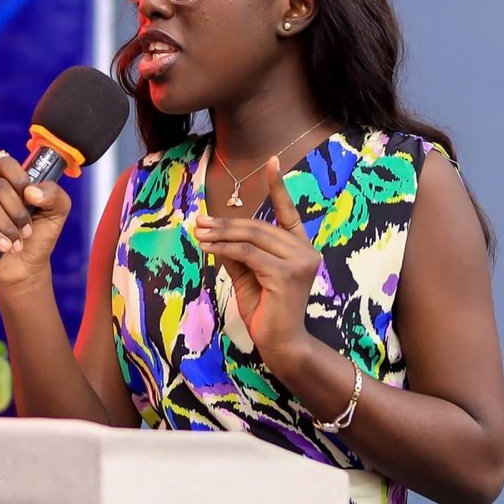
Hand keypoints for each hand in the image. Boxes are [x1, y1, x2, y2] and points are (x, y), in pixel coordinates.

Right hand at [0, 154, 70, 291]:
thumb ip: (53, 194)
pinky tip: (4, 247)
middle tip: (27, 230)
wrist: (26, 267)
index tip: (32, 201)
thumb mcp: (57, 210)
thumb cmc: (38, 235)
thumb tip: (31, 192)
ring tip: (17, 242)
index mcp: (2, 178)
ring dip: (6, 226)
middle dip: (17, 212)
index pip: (3, 163)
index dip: (20, 181)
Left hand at [192, 156, 321, 367]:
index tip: (274, 161)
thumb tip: (212, 233)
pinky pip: (248, 254)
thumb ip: (236, 253)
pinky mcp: (287, 275)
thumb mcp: (247, 276)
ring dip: (221, 234)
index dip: (279, 186)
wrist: (281, 343)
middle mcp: (305, 250)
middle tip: (199, 222)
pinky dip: (224, 249)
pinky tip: (206, 248)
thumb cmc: (265, 311)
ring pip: (252, 238)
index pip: (288, 211)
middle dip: (226, 223)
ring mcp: (300, 261)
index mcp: (300, 247)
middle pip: (259, 227)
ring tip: (198, 233)